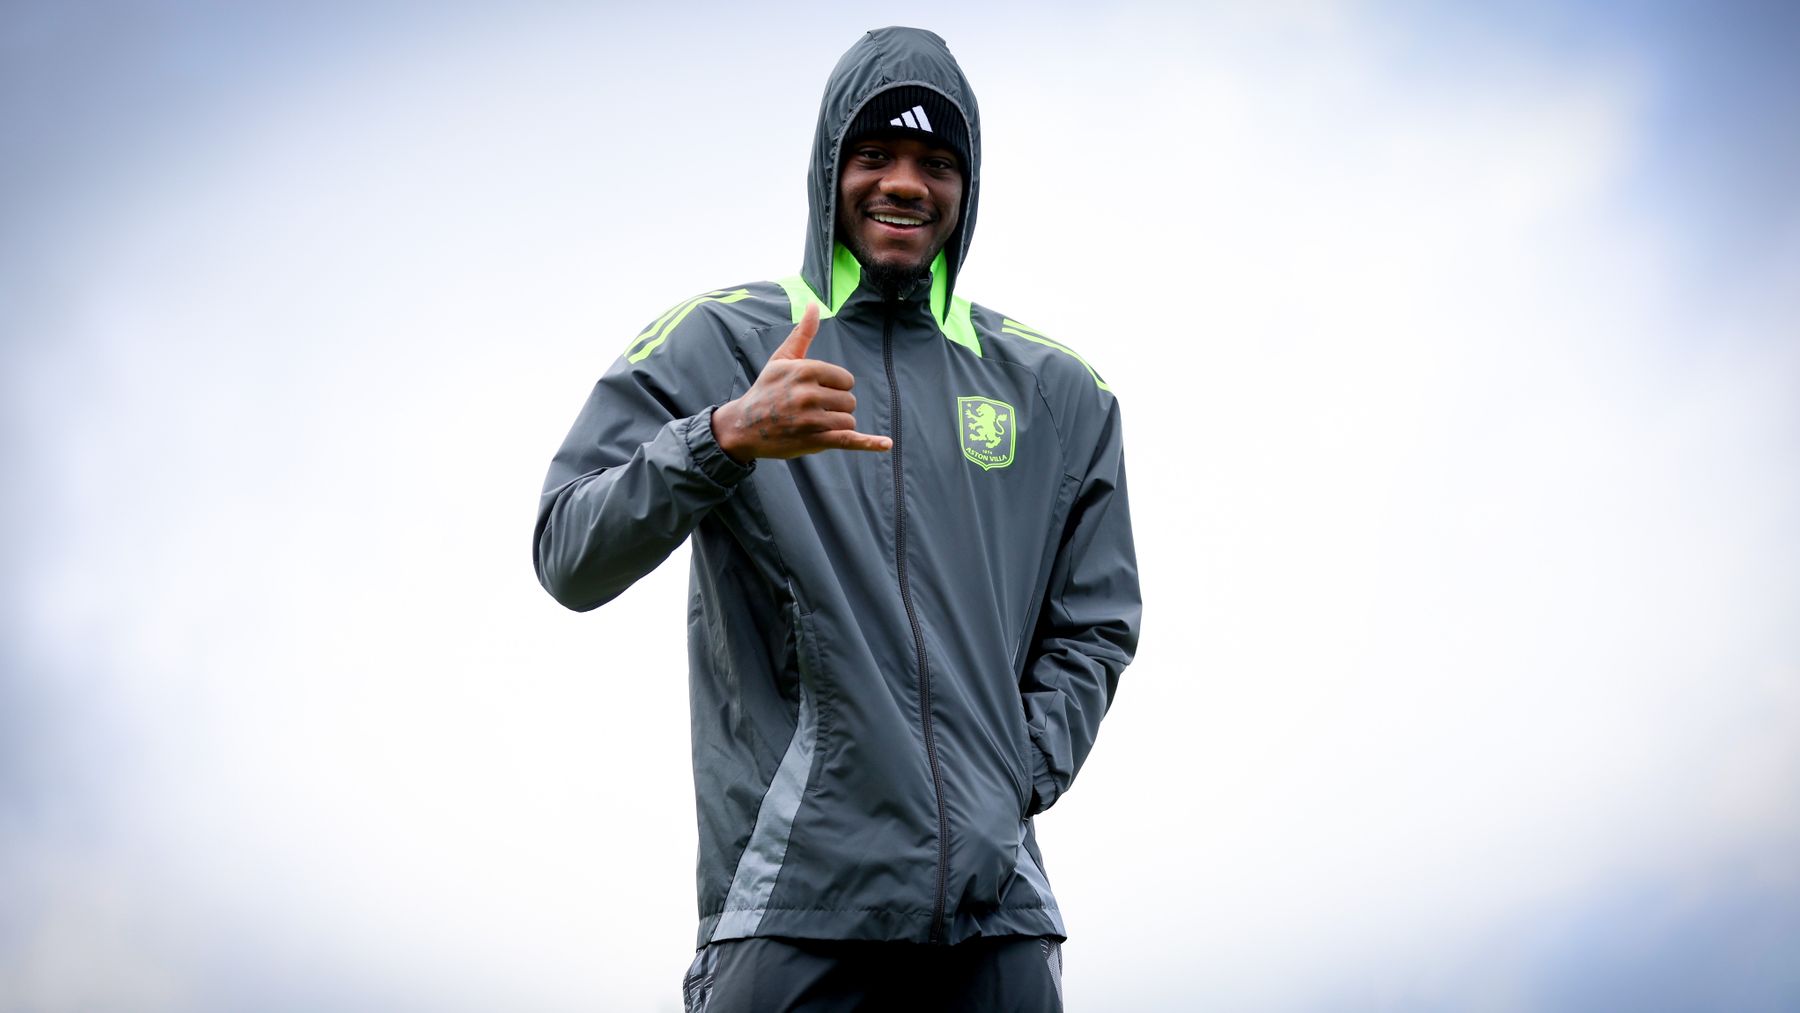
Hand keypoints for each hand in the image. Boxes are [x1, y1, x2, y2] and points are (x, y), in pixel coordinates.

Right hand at [711, 303, 892, 461]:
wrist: (743, 426)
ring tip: (811, 424)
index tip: (815, 392)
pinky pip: (849, 440)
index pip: (845, 379)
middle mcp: (809, 394)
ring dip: (835, 424)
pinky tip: (886, 444)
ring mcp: (812, 419)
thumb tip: (814, 304)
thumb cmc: (766, 390)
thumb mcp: (782, 359)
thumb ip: (803, 333)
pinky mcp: (814, 441)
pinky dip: (869, 443)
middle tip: (809, 410)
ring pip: (848, 420)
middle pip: (849, 400)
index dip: (835, 387)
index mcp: (805, 371)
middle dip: (835, 406)